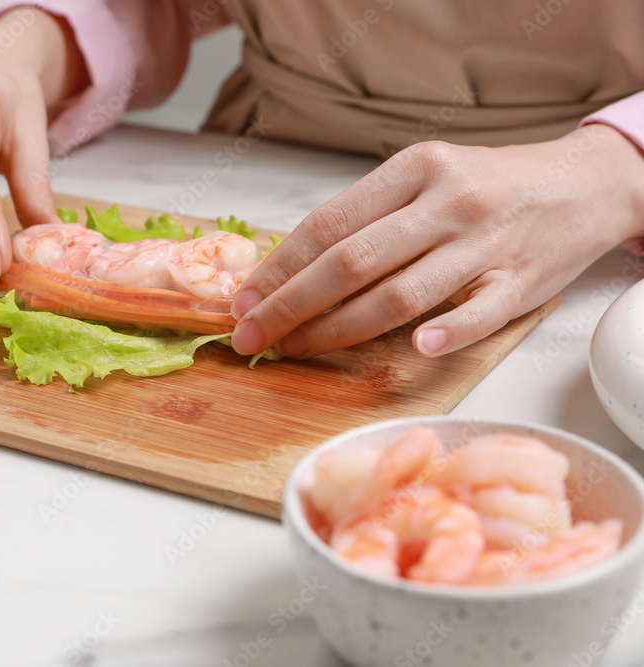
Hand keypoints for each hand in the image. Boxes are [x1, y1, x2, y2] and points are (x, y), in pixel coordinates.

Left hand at [231, 125, 643, 357]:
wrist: (583, 184)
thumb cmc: (486, 187)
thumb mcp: (424, 178)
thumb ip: (368, 217)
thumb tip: (290, 267)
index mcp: (414, 169)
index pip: (329, 224)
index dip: (279, 267)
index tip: (244, 299)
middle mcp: (447, 202)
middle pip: (352, 262)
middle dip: (291, 304)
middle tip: (252, 334)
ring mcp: (486, 243)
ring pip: (402, 294)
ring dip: (339, 330)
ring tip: (296, 349)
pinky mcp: (521, 281)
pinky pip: (478, 313)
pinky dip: (446, 333)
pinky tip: (414, 349)